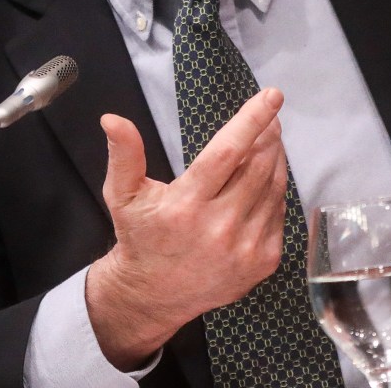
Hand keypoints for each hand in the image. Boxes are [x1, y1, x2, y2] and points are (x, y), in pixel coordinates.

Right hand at [85, 88, 288, 368]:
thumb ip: (124, 154)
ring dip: (276, 158)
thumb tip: (112, 118)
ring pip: (274, 189)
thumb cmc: (140, 236)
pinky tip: (266, 178)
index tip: (271, 96)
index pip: (227, 153)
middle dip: (268, 136)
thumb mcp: (122, 194)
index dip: (251, 121)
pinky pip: (278, 214)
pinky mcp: (262, 262)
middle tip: (270, 117)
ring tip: (271, 140)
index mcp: (185, 206)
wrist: (153, 294)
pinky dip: (276, 190)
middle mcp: (219, 228)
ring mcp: (245, 248)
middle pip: (258, 167)